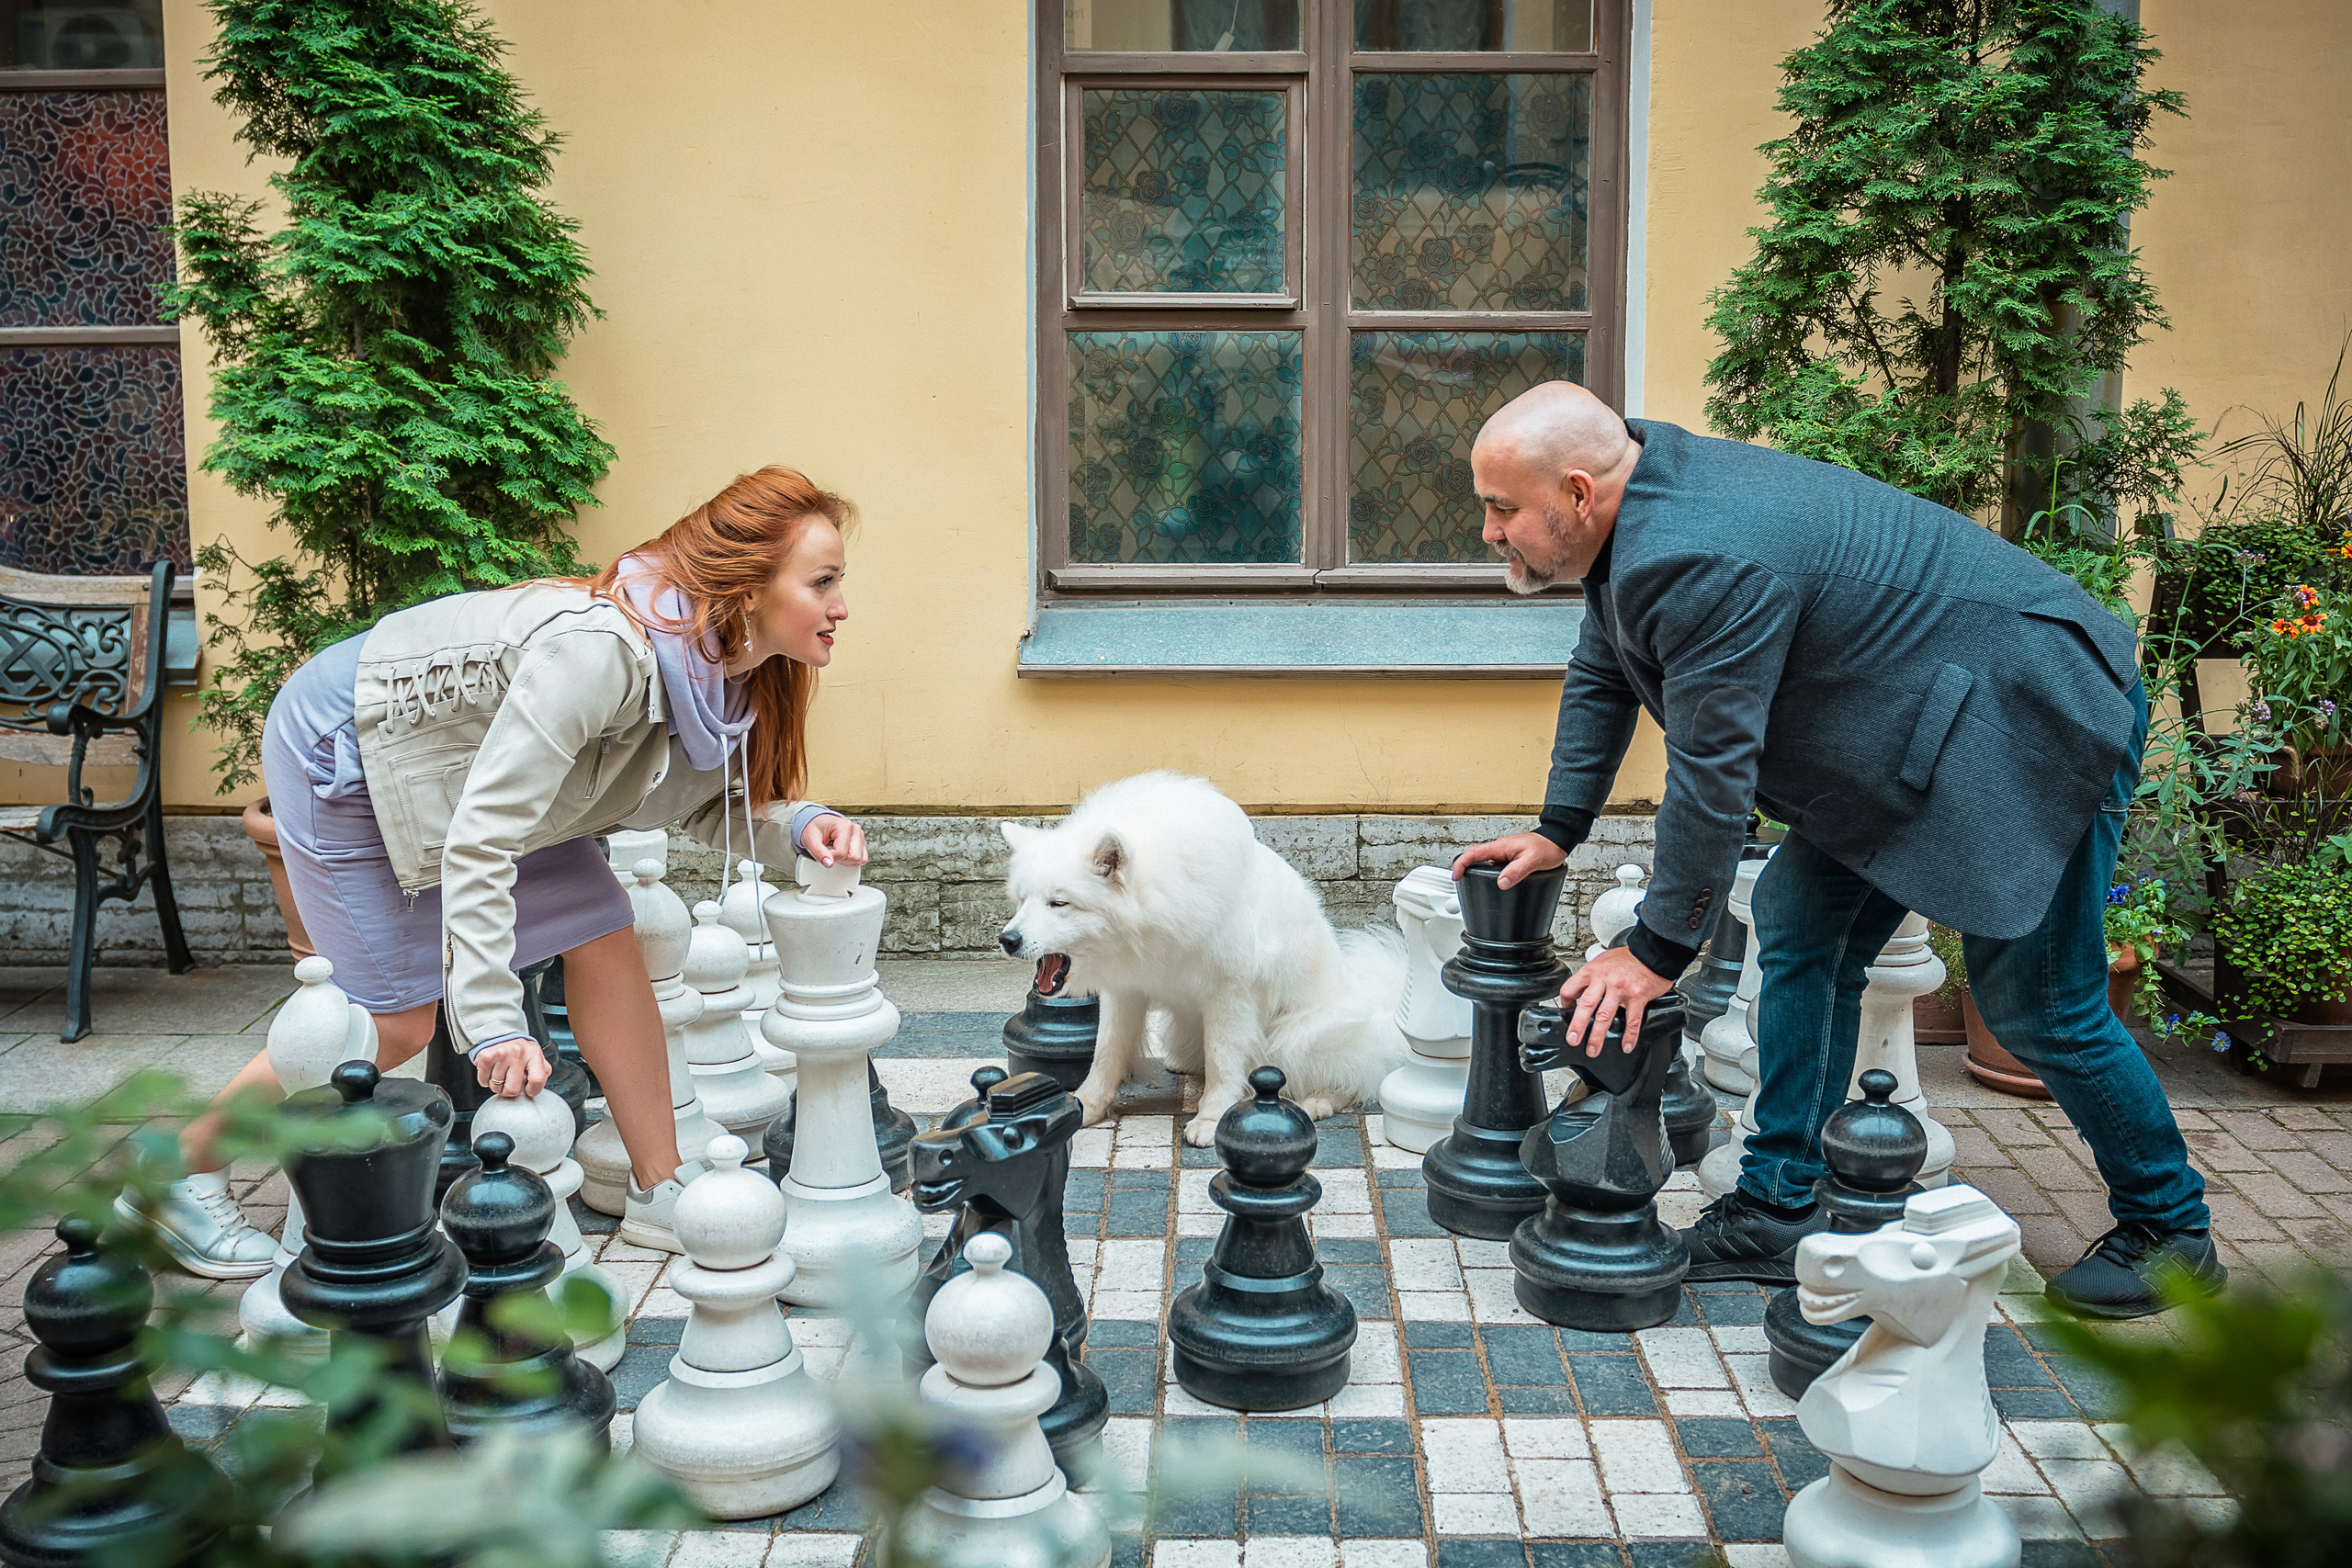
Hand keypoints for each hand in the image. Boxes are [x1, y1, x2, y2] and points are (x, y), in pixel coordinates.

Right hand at [474, 1035, 549, 1098]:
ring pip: (496, 1087)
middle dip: (510, 1090)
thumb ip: (543, 1072)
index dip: (533, 1090)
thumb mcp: (537, 1058)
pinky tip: (492, 1071)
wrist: (501, 1035)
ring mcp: (501, 1054)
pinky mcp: (485, 1057)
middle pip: (512, 1089)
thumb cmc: (520, 1051)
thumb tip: (537, 1087)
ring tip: (502, 1073)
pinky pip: (483, 1081)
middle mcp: (518, 1053)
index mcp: (534, 1054)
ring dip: (497, 1085)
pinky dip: (486, 1080)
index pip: (537, 1080)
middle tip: (511, 1081)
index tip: (528, 1090)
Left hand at [800, 812, 867, 867]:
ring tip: (835, 850)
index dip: (830, 856)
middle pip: (854, 857)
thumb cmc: (815, 829)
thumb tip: (829, 864)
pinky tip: (842, 853)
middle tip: (830, 850)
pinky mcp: (861, 844)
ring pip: (859, 860)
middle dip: (840, 859)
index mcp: (845, 826)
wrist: (818, 824)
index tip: (823, 851)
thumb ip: (818, 852)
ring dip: (846, 860)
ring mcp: (860, 837)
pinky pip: (862, 860)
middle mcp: (855, 830)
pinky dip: (851, 861)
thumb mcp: (811, 839)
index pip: (842, 853)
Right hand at [1450, 832, 1565, 889]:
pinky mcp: (1510, 857)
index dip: (1461, 864)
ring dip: (1478, 871)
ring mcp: (1504, 852)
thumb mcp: (1532, 861)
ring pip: (1485, 861)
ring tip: (1476, 884)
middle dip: (1465, 868)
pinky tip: (1496, 882)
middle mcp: (1500, 848)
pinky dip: (1490, 873)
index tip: (1456, 876)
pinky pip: (1495, 864)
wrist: (1557, 840)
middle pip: (1475, 857)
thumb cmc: (1547, 847)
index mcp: (1501, 846)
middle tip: (1461, 881)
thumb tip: (1501, 883)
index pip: (1473, 853)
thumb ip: (1516, 872)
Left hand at [1556, 945, 1674, 1056]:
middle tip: (1572, 1040)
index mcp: (1592, 971)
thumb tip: (1581, 994)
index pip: (1571, 988)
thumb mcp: (1602, 961)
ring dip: (1597, 1036)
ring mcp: (1620, 988)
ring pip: (1605, 1016)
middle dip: (1577, 1026)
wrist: (1653, 952)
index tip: (1567, 1013)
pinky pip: (1632, 1020)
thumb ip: (1592, 977)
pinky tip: (1626, 1045)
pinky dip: (1629, 1036)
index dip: (1566, 1003)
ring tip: (1593, 1049)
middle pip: (1586, 1006)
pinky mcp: (1637, 996)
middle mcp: (1604, 979)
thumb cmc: (1628, 957)